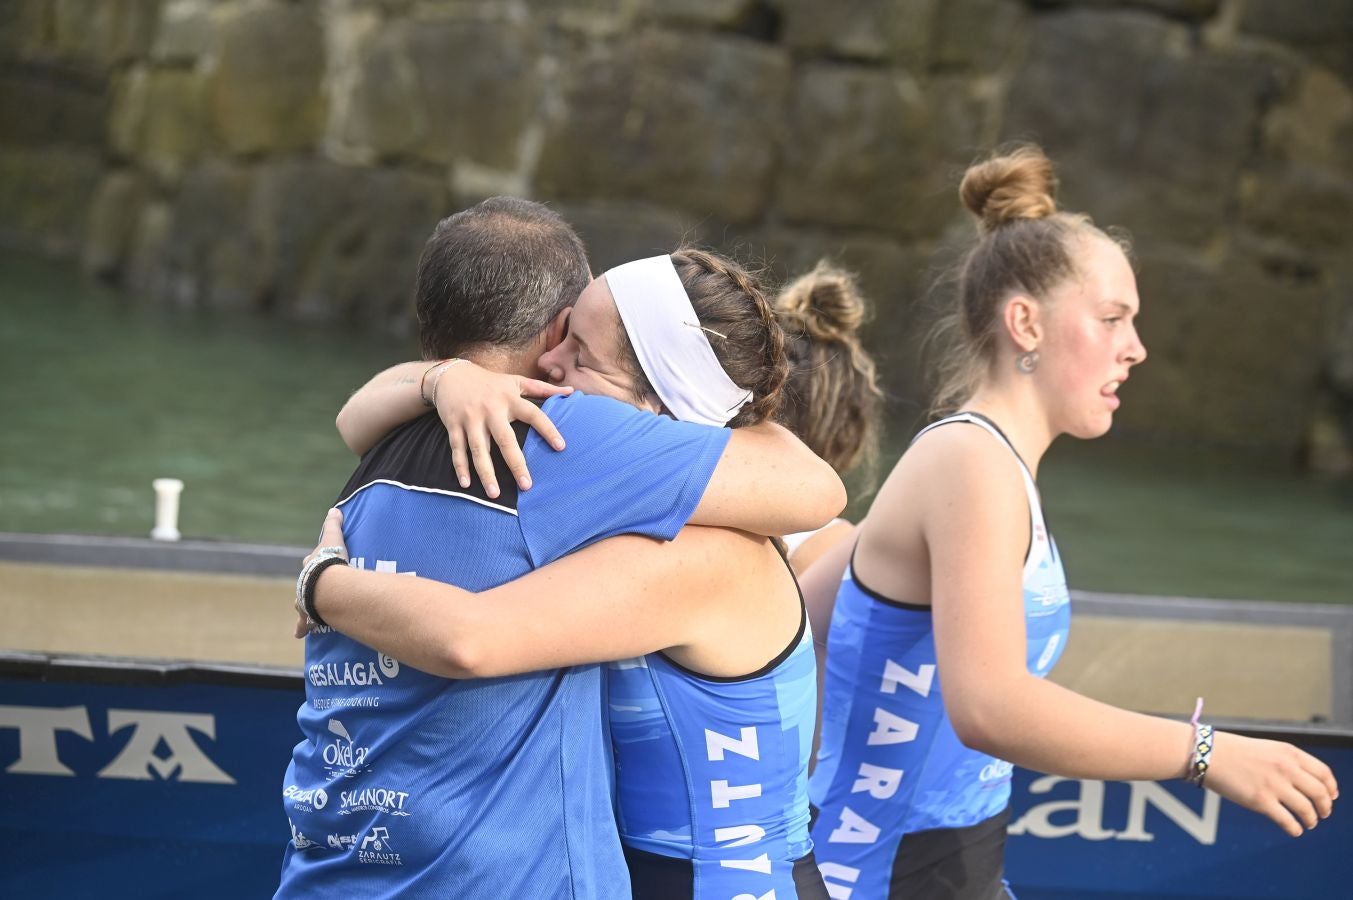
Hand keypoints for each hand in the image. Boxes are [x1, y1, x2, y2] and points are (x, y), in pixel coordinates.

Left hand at [296, 508, 348, 637]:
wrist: (324, 584)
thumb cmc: (329, 562)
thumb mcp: (333, 539)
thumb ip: (334, 524)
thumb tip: (335, 509)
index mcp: (310, 564)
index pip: (310, 561)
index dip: (315, 562)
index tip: (319, 563)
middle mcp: (304, 582)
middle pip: (304, 582)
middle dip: (308, 585)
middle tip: (316, 588)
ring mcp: (304, 599)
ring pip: (301, 603)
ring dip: (303, 607)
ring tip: (308, 612)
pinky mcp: (306, 615)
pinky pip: (304, 623)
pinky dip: (302, 628)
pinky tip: (299, 635)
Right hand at [432, 361, 571, 497]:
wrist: (450, 374)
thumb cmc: (489, 382)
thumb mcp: (515, 381)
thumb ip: (542, 388)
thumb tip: (570, 390)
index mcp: (509, 399)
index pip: (533, 415)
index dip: (548, 429)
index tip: (561, 447)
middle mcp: (490, 409)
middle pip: (505, 439)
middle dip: (516, 463)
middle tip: (526, 486)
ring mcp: (471, 419)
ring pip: (479, 449)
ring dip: (486, 472)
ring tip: (495, 494)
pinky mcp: (453, 425)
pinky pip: (457, 449)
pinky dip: (460, 467)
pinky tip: (466, 484)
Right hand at [1206, 731, 1338, 835]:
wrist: (1204, 753)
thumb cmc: (1229, 750)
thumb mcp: (1264, 748)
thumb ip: (1285, 762)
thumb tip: (1302, 782)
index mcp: (1288, 753)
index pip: (1323, 773)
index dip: (1331, 788)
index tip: (1331, 796)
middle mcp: (1286, 768)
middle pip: (1320, 793)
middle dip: (1325, 807)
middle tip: (1323, 813)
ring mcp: (1274, 785)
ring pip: (1307, 809)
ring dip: (1312, 819)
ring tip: (1309, 823)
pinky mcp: (1261, 801)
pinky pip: (1288, 821)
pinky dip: (1295, 829)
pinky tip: (1295, 830)